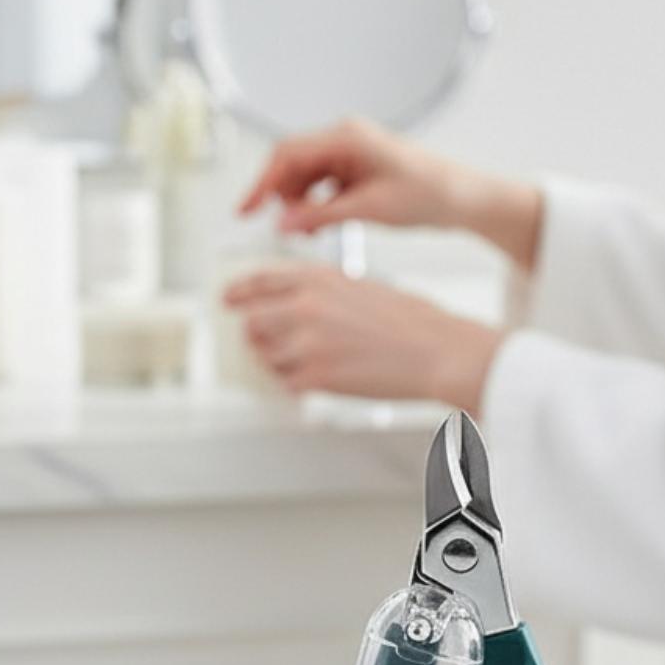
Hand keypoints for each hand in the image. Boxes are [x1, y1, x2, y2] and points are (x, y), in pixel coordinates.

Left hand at [222, 263, 503, 414]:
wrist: (436, 352)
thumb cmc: (412, 322)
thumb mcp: (361, 288)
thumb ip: (323, 293)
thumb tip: (295, 308)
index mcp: (317, 279)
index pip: (260, 281)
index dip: (239, 291)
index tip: (228, 299)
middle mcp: (304, 307)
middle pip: (253, 323)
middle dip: (257, 335)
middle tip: (263, 344)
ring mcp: (306, 343)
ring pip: (268, 358)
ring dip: (279, 363)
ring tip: (306, 365)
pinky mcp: (315, 377)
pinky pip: (288, 384)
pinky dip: (298, 385)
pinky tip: (318, 382)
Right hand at [238, 113, 544, 269]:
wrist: (462, 199)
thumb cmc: (429, 194)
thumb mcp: (370, 209)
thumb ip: (322, 216)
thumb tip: (283, 223)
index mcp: (347, 136)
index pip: (288, 153)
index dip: (262, 182)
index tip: (246, 209)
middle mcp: (345, 138)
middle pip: (292, 164)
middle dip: (282, 197)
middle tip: (277, 227)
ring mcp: (349, 152)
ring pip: (305, 177)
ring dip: (300, 205)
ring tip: (308, 232)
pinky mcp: (355, 168)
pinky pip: (322, 185)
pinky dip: (316, 206)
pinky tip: (320, 226)